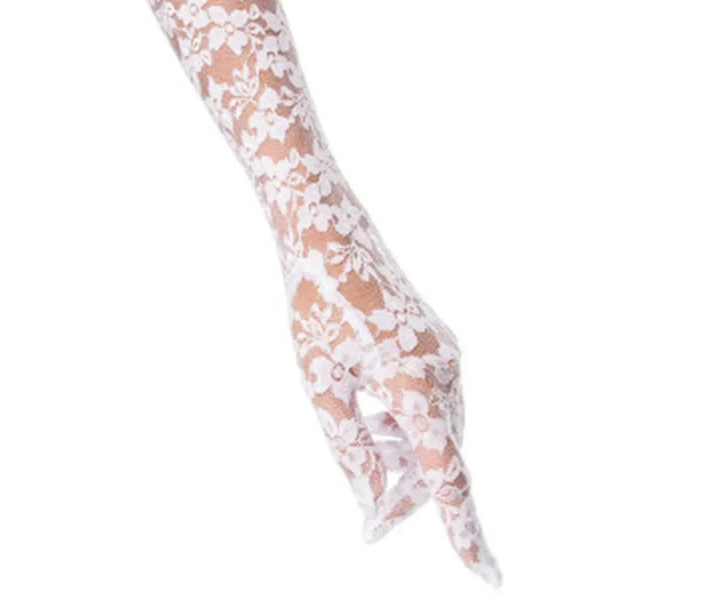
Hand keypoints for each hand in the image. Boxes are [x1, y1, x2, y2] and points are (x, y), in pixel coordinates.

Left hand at [287, 204, 501, 585]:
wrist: (330, 235)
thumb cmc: (317, 306)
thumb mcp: (322, 385)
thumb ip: (351, 449)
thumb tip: (373, 501)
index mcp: (412, 382)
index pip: (445, 472)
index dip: (463, 529)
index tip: (485, 576)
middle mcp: (443, 369)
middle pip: (440, 456)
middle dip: (407, 491)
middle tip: (368, 516)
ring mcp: (446, 353)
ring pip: (439, 429)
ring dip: (409, 456)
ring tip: (368, 449)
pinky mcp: (440, 342)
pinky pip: (437, 401)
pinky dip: (412, 424)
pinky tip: (380, 418)